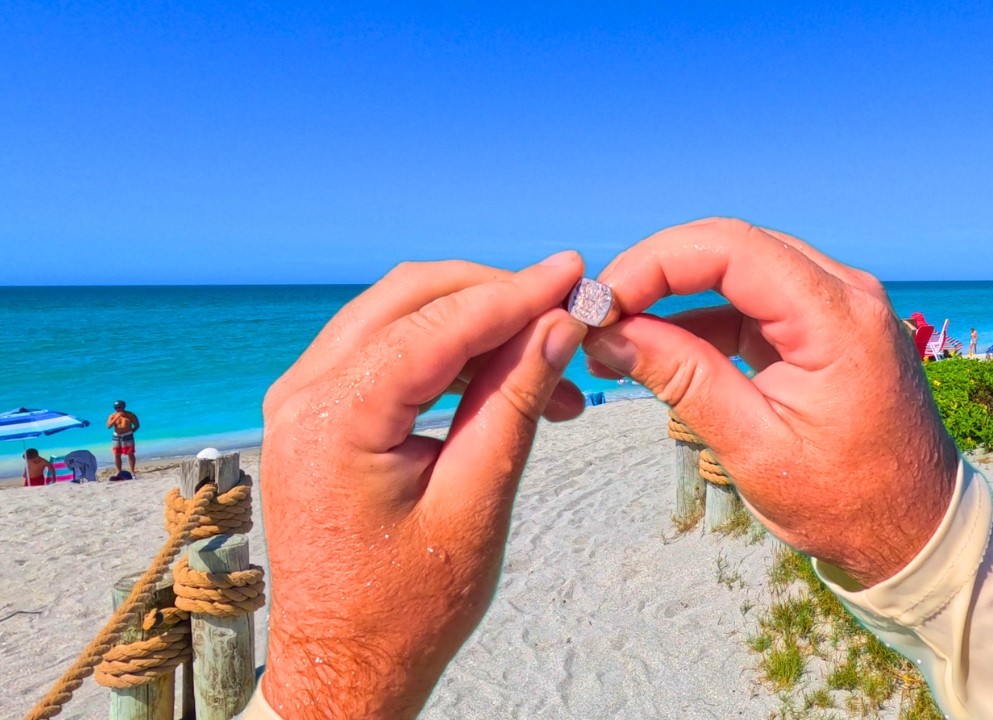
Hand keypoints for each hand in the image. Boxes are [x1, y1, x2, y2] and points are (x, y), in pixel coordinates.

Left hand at [259, 253, 587, 717]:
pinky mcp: (315, 415)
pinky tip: (500, 380)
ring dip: (474, 325)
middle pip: (410, 298)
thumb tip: (558, 326)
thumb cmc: (405, 609)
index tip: (574, 275)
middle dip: (493, 296)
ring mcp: (300, 401)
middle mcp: (302, 395)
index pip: (438, 323)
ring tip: (547, 363)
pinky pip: (384, 352)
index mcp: (334, 419)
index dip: (515, 294)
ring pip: (397, 316)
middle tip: (564, 310)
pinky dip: (445, 353)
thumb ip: (514, 402)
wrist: (343, 667)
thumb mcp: (475, 501)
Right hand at [584, 219, 956, 586]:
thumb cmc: (847, 502)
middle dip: (656, 273)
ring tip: (615, 340)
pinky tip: (656, 350)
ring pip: (738, 269)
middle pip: (731, 246)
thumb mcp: (754, 446)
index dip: (654, 263)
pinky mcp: (823, 326)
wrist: (915, 529)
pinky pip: (753, 302)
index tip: (602, 302)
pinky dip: (702, 319)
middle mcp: (844, 292)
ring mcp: (837, 305)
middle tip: (599, 315)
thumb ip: (684, 379)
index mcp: (837, 317)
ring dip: (674, 295)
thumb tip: (611, 334)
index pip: (730, 248)